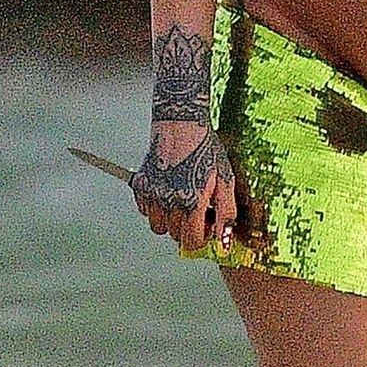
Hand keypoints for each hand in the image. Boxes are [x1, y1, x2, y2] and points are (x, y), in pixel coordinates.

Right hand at [131, 119, 240, 254]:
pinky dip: (156, 207)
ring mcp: (152, 194)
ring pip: (158, 226)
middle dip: (188, 227)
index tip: (207, 223)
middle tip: (198, 208)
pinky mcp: (141, 186)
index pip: (192, 241)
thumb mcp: (225, 180)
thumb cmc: (206, 150)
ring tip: (182, 200)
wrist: (180, 124)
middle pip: (175, 235)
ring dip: (171, 220)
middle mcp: (168, 202)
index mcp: (191, 203)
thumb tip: (224, 242)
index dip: (202, 235)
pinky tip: (169, 191)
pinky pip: (146, 210)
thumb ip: (226, 214)